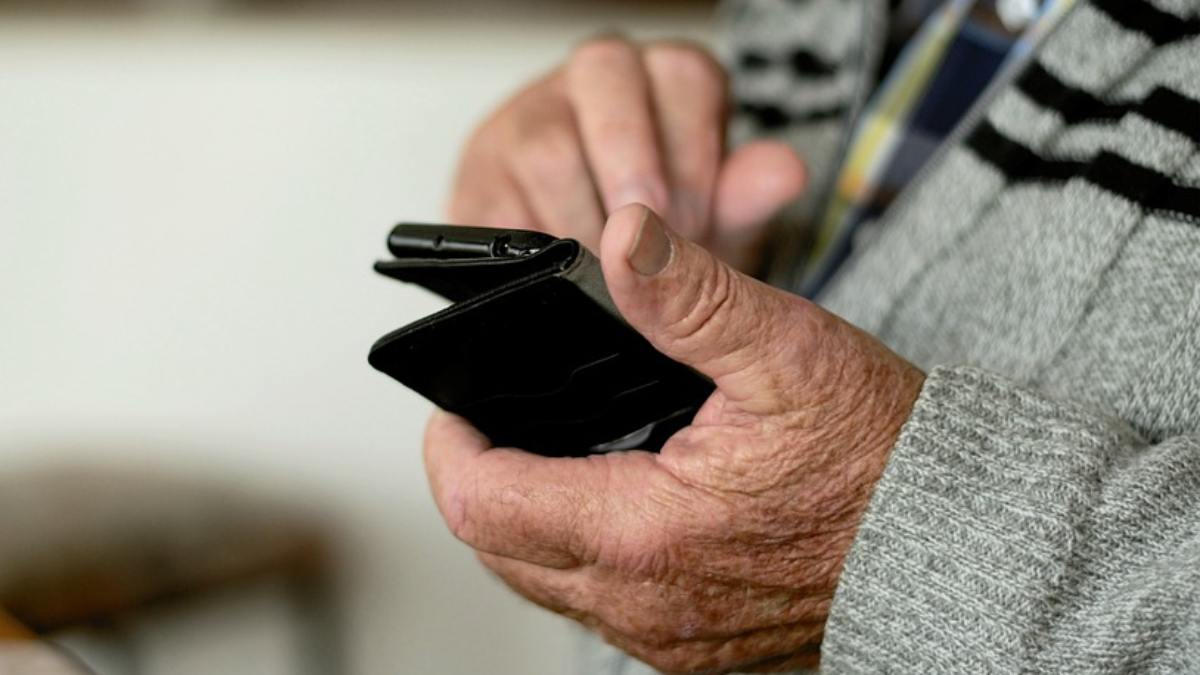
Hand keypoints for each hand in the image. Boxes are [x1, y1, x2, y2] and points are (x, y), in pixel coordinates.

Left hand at [424, 205, 924, 673]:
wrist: (957, 546)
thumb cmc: (883, 458)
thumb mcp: (789, 354)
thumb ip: (693, 298)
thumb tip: (623, 239)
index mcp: (644, 534)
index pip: (481, 504)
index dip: (450, 447)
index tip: (458, 405)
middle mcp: (644, 606)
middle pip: (499, 551)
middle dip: (482, 482)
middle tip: (500, 421)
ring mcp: (668, 638)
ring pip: (546, 584)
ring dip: (529, 521)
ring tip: (552, 451)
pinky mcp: (695, 649)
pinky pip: (602, 607)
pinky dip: (584, 555)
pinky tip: (617, 502)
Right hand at [447, 36, 806, 272]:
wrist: (590, 286)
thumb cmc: (661, 242)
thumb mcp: (716, 225)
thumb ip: (746, 200)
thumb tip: (783, 172)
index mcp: (661, 80)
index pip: (683, 73)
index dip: (694, 149)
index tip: (697, 220)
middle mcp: (589, 85)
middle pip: (603, 75)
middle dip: (633, 166)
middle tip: (649, 243)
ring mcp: (523, 123)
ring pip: (543, 143)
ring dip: (583, 219)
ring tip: (611, 277)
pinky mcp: (476, 183)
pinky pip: (491, 207)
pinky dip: (532, 253)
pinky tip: (560, 281)